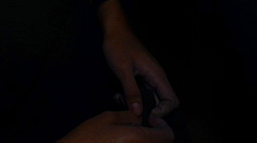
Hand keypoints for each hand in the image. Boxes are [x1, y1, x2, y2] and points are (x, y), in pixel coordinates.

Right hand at [58, 111, 173, 142]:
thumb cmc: (89, 136)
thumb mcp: (108, 118)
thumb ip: (129, 116)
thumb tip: (141, 118)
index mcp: (138, 139)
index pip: (167, 136)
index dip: (162, 125)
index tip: (151, 119)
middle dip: (156, 133)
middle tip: (142, 125)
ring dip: (147, 139)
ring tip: (132, 132)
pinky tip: (126, 141)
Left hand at [99, 0, 179, 122]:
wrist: (113, 31)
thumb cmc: (118, 46)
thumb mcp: (122, 69)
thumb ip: (131, 91)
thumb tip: (139, 112)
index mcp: (157, 75)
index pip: (171, 100)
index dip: (162, 112)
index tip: (146, 116)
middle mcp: (155, 78)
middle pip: (161, 103)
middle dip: (146, 110)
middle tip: (130, 111)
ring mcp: (148, 78)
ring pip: (149, 99)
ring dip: (137, 104)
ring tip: (121, 101)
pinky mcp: (140, 78)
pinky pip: (141, 93)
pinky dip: (131, 98)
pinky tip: (118, 95)